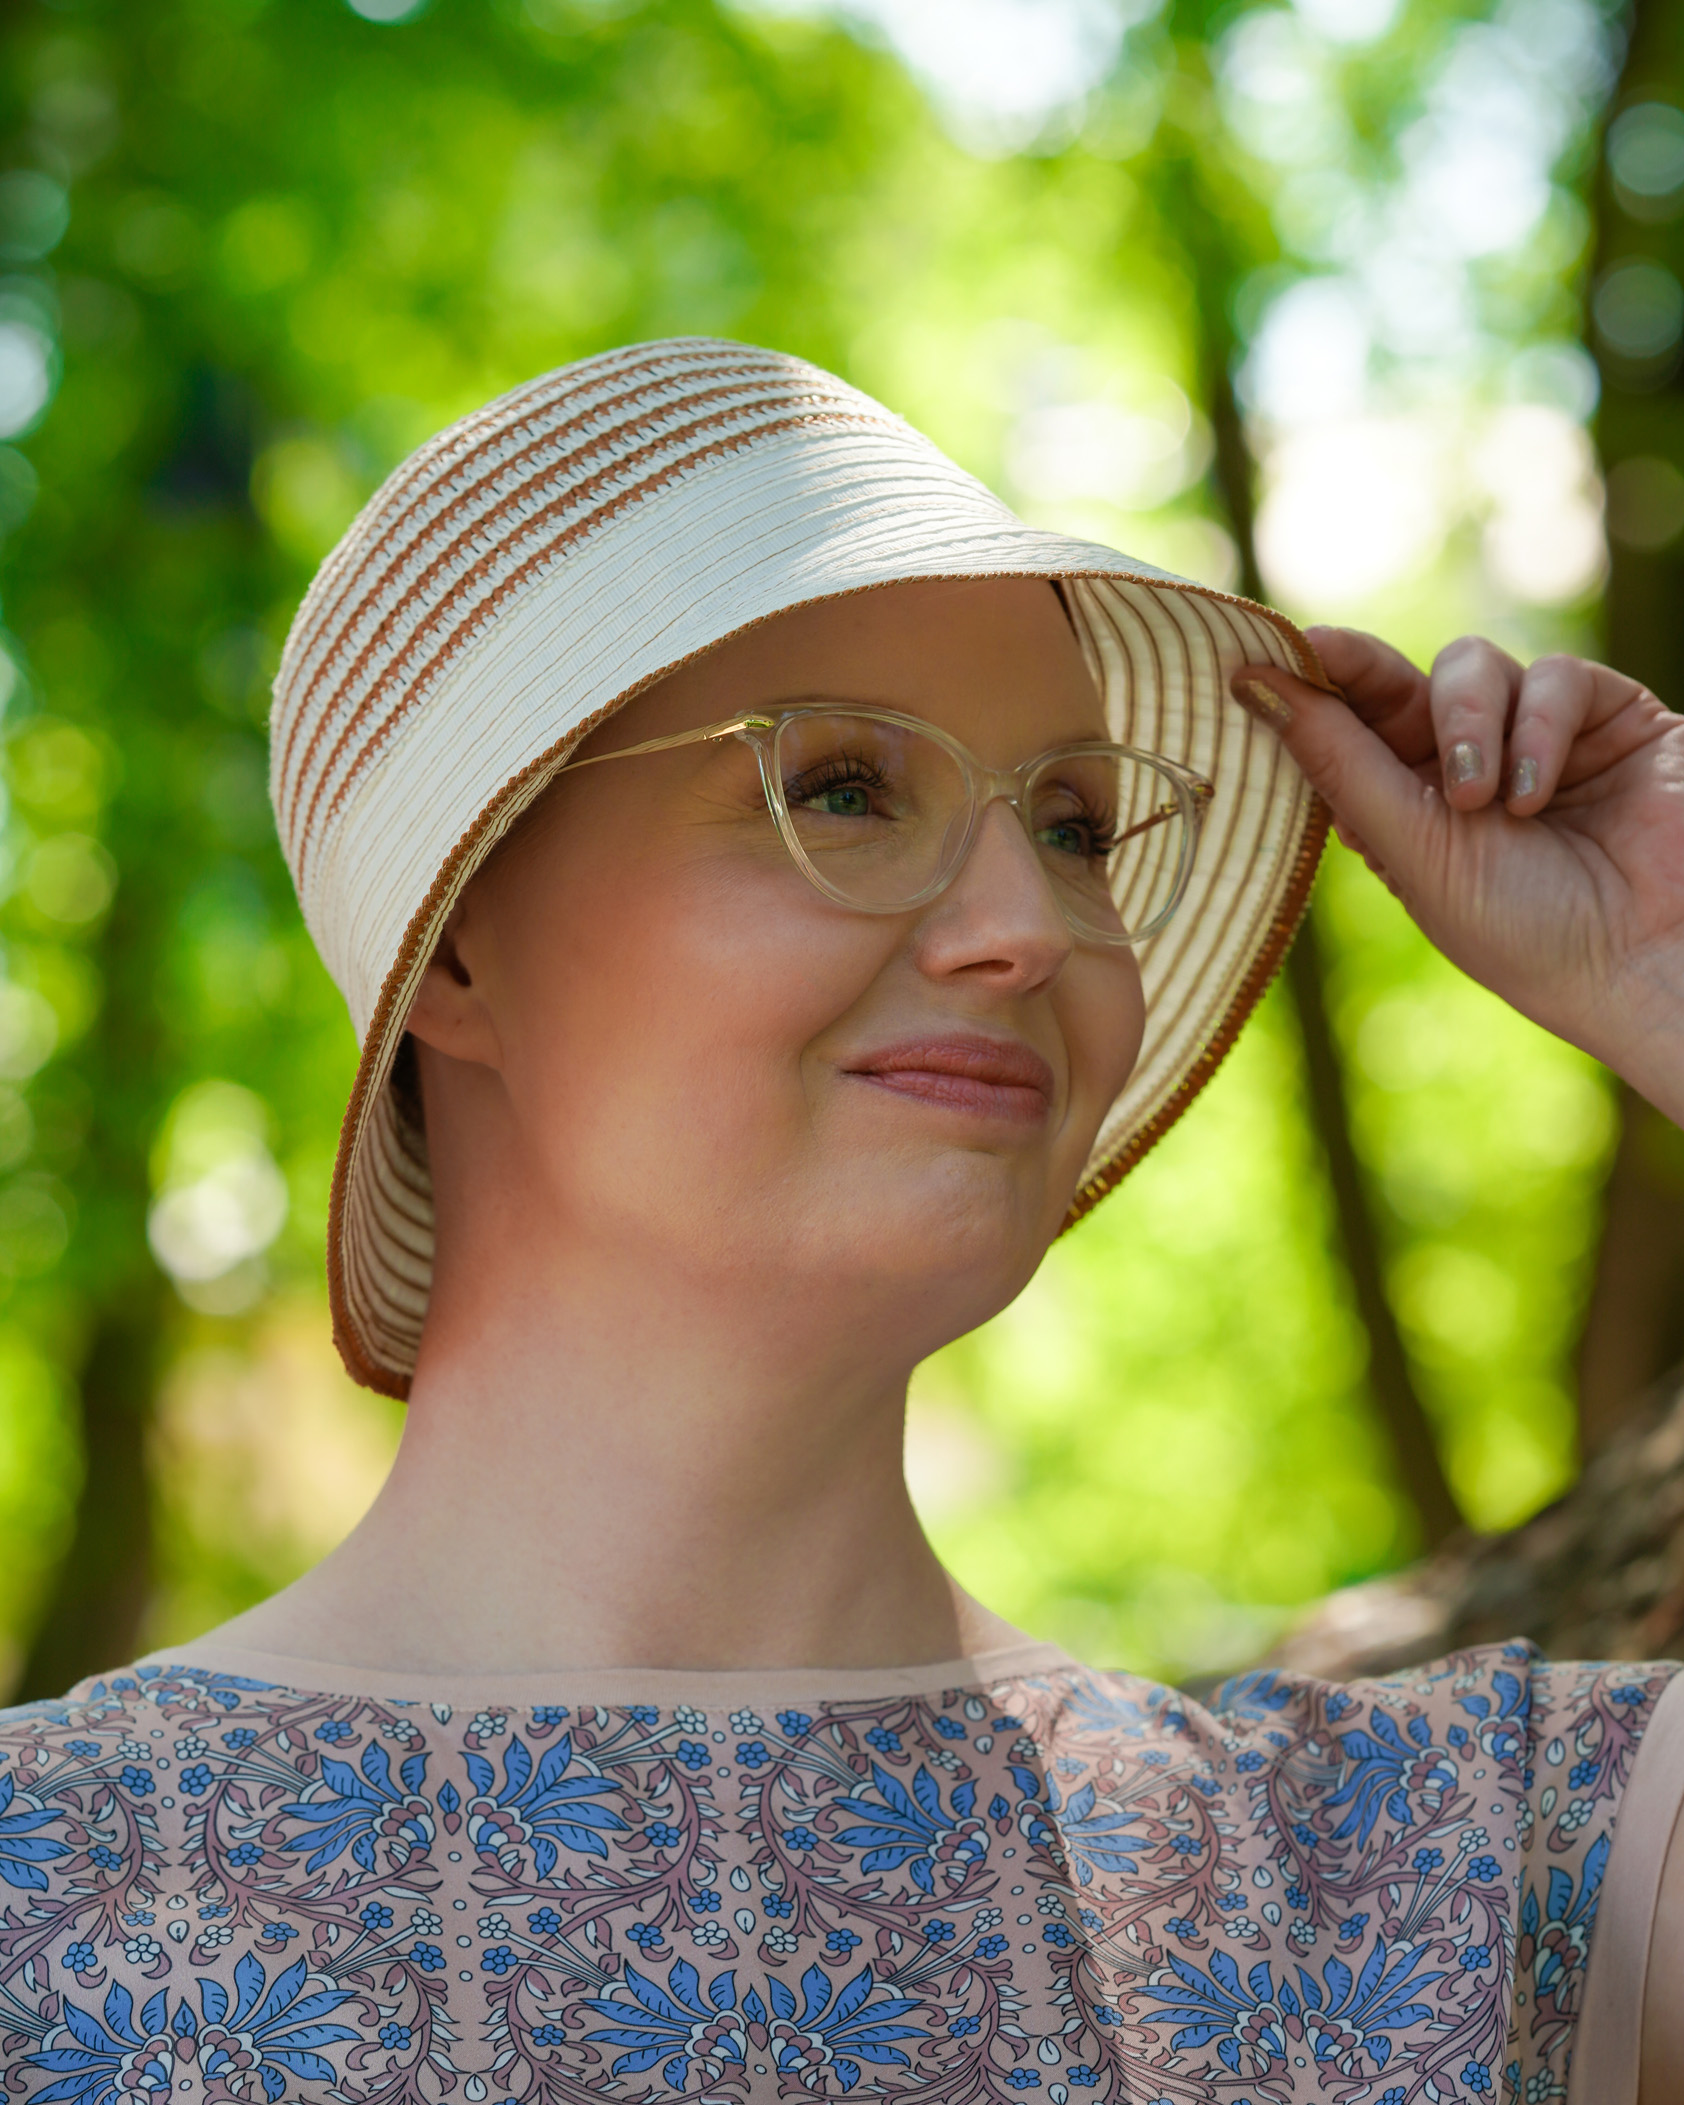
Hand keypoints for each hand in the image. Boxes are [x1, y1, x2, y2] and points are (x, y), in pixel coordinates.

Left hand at [1231, 627, 1683, 1124]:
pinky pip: (1552, 677)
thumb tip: (1251, 685)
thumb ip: (1340, 761)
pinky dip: (1536, 729)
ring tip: (1482, 802)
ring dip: (1466, 725)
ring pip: (1470, 665)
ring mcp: (1535, 738)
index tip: (1268, 653)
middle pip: (1399, 680)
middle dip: (1362, 669)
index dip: (1310, 684)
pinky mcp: (1607, 717)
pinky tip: (1534, 794)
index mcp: (1405, 806)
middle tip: (1326, 656)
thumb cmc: (1521, 932)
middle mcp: (1464, 766)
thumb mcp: (1413, 849)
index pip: (1347, 726)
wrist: (1645, 960)